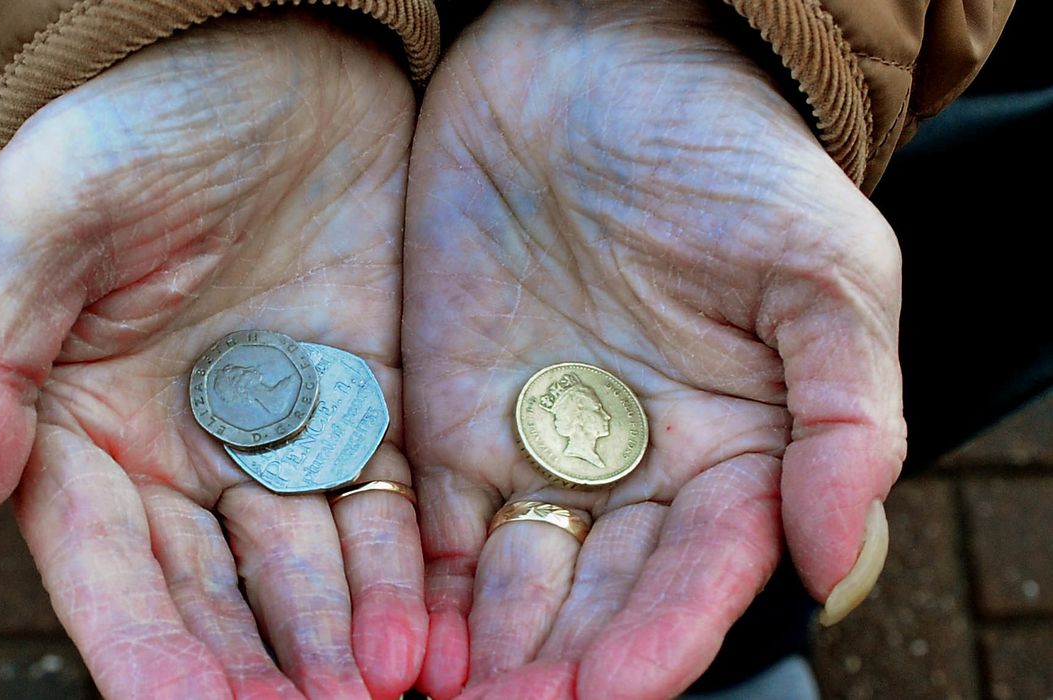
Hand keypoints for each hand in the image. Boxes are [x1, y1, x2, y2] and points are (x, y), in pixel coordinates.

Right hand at [0, 13, 423, 698]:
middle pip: (220, 596)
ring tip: (382, 692)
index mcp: (88, 430)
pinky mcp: (372, 402)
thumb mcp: (42, 225)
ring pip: (312, 567)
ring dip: (342, 639)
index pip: (115, 576)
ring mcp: (285, 432)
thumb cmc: (137, 121)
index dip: (153, 659)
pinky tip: (431, 630)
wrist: (269, 44)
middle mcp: (185, 452)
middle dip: (262, 672)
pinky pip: (389, 506)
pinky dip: (406, 572)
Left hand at [403, 1, 904, 695]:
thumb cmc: (728, 153)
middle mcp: (631, 471)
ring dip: (477, 650)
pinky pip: (426, 519)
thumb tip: (834, 563)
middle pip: (595, 600)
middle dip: (554, 667)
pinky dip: (411, 584)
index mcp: (732, 452)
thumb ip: (844, 420)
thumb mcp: (822, 271)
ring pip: (506, 582)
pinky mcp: (445, 419)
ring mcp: (532, 449)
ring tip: (440, 699)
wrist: (599, 58)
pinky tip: (396, 636)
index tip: (604, 692)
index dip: (655, 639)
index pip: (698, 575)